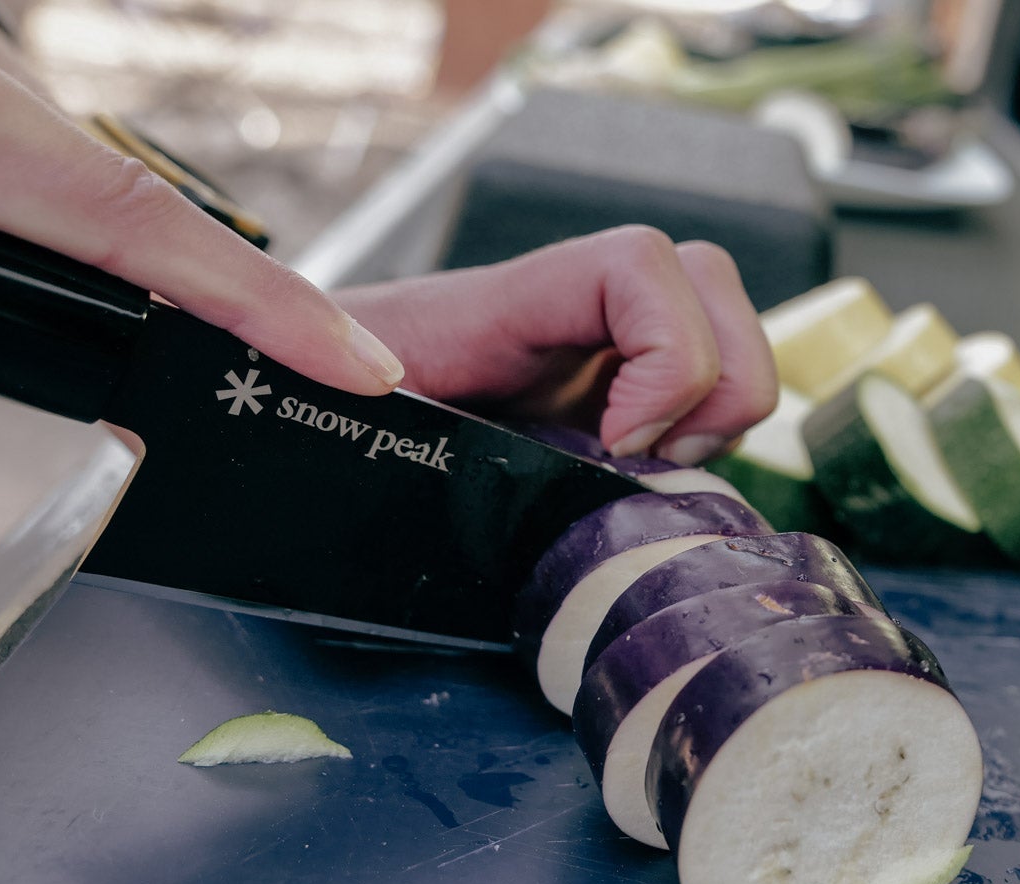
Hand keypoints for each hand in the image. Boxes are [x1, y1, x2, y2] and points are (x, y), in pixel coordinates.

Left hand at [338, 227, 777, 463]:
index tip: (619, 442)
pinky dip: (709, 434)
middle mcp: (563, 313)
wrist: (296, 414)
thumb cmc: (304, 413)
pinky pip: (704, 383)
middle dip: (718, 381)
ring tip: (655, 474)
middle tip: (653, 461)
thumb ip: (357, 395)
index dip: (666, 352)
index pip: (634, 262)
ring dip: (723, 410)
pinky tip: (649, 485)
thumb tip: (401, 417)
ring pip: (723, 327)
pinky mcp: (606, 391)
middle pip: (708, 277)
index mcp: (502, 305)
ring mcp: (594, 348)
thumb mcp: (330, 408)